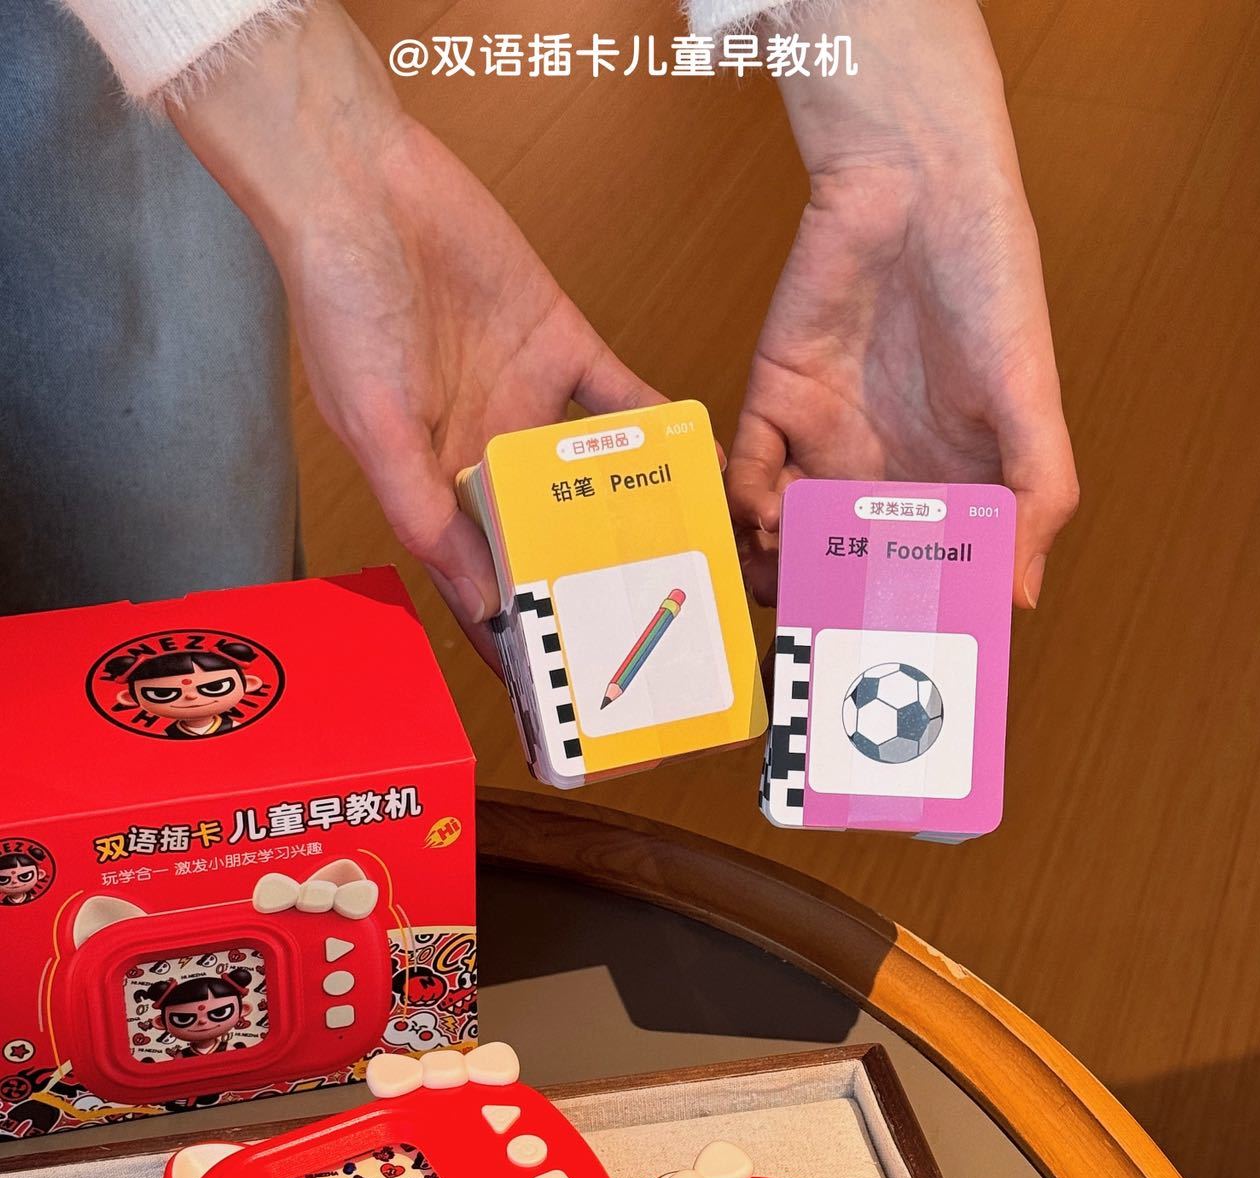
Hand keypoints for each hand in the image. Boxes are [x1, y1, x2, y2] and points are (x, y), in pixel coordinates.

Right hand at [171, 1, 660, 661]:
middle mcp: (483, 453)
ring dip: (637, 510)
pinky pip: (619, 392)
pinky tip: (699, 457)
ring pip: (593, 474)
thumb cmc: (340, 306)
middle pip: (549, 536)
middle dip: (591, 584)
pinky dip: (657, 422)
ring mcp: (525, 400)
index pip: (481, 579)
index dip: (515, 634)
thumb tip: (480, 601)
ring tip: (691, 556)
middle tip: (649, 630)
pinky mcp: (558, 340)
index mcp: (431, 485)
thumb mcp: (375, 430)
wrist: (361, 185)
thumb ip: (426, 516)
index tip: (555, 691)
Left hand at [730, 0, 1076, 610]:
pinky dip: (740, 504)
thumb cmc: (991, 284)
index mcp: (947, 481)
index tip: (892, 661)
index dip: (906, 616)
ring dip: (775, 567)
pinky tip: (756, 520)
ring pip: (784, 533)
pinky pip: (742, 471)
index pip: (921, 571)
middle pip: (843, 565)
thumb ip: (1034, 499)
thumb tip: (1019, 601)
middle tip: (811, 647)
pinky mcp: (770, 403)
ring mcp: (821, 443)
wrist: (916, 187)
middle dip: (826, 607)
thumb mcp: (1030, 399)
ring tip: (777, 591)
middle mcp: (881, 473)